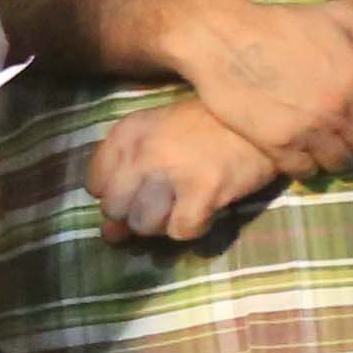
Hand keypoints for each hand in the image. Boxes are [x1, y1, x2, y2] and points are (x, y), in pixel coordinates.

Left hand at [86, 98, 283, 245]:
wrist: (257, 117)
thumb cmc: (204, 127)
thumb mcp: (156, 136)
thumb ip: (126, 178)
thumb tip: (109, 234)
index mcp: (127, 134)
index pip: (95, 185)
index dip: (116, 195)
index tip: (138, 191)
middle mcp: (142, 152)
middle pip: (115, 210)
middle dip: (135, 216)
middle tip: (162, 205)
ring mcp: (172, 172)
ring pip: (144, 225)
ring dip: (163, 224)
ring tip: (184, 205)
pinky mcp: (204, 191)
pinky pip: (180, 230)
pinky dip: (192, 228)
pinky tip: (204, 211)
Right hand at [174, 0, 352, 176]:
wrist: (225, 39)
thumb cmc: (284, 24)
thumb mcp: (342, 17)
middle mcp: (340, 108)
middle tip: (350, 129)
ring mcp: (310, 129)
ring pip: (342, 162)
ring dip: (340, 155)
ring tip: (329, 143)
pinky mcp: (278, 144)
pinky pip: (307, 172)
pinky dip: (310, 167)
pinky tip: (304, 152)